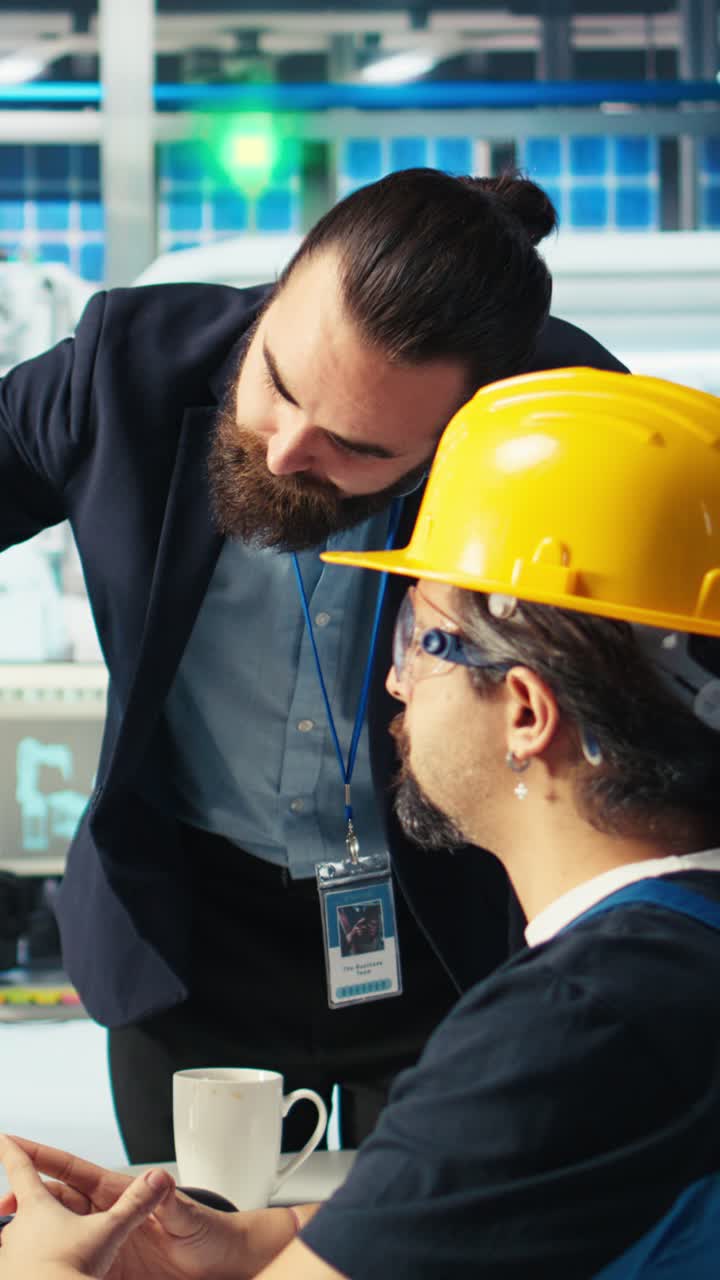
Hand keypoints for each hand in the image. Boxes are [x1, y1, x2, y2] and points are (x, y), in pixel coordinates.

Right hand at [0, 1136, 299, 1279]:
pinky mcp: (107, 1269)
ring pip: (57, 1233)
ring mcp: (105, 1242)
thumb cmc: (209, 1233)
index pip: (74, 1171)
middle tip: (2, 1200)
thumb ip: (171, 1201)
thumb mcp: (189, 1217)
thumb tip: (161, 1179)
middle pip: (55, 1201)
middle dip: (26, 1195)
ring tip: (7, 1231)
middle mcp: (107, 1215)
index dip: (44, 1157)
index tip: (13, 1144)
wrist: (220, 1264)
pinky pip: (74, 1263)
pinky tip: (33, 1264)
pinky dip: (53, 1261)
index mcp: (121, 1193)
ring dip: (32, 1231)